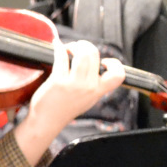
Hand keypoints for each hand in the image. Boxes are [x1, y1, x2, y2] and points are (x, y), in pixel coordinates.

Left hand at [10, 36, 127, 162]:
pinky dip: (59, 47)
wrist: (47, 121)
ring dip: (74, 45)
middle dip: (86, 45)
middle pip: (95, 55)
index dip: (115, 63)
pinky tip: (56, 45)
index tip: (104, 61)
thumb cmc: (65, 108)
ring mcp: (74, 84)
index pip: (118, 75)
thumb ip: (94, 84)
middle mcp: (89, 87)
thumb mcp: (87, 99)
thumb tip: (94, 63)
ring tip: (68, 48)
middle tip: (77, 47)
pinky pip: (62, 57)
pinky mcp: (58, 81)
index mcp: (98, 91)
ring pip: (81, 54)